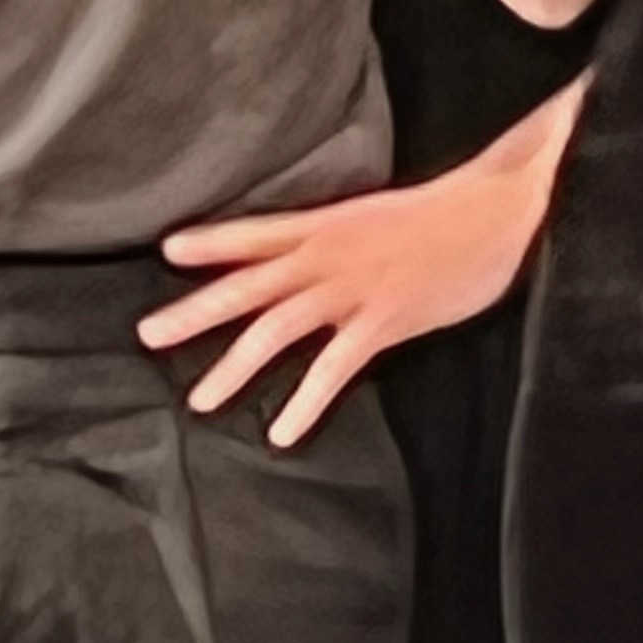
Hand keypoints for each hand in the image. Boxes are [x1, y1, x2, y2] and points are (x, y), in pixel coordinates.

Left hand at [144, 151, 550, 444]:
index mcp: (325, 224)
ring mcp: (352, 289)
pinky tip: (280, 432)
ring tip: (200, 399)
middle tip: (147, 335)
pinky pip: (333, 368)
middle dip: (195, 312)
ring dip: (234, 366)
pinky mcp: (383, 321)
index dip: (211, 242)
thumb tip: (311, 259)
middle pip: (247, 286)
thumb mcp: (377, 216)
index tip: (167, 250)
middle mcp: (327, 255)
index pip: (254, 233)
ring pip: (276, 329)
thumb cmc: (444, 214)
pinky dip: (304, 402)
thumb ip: (339, 240)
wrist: (495, 211)